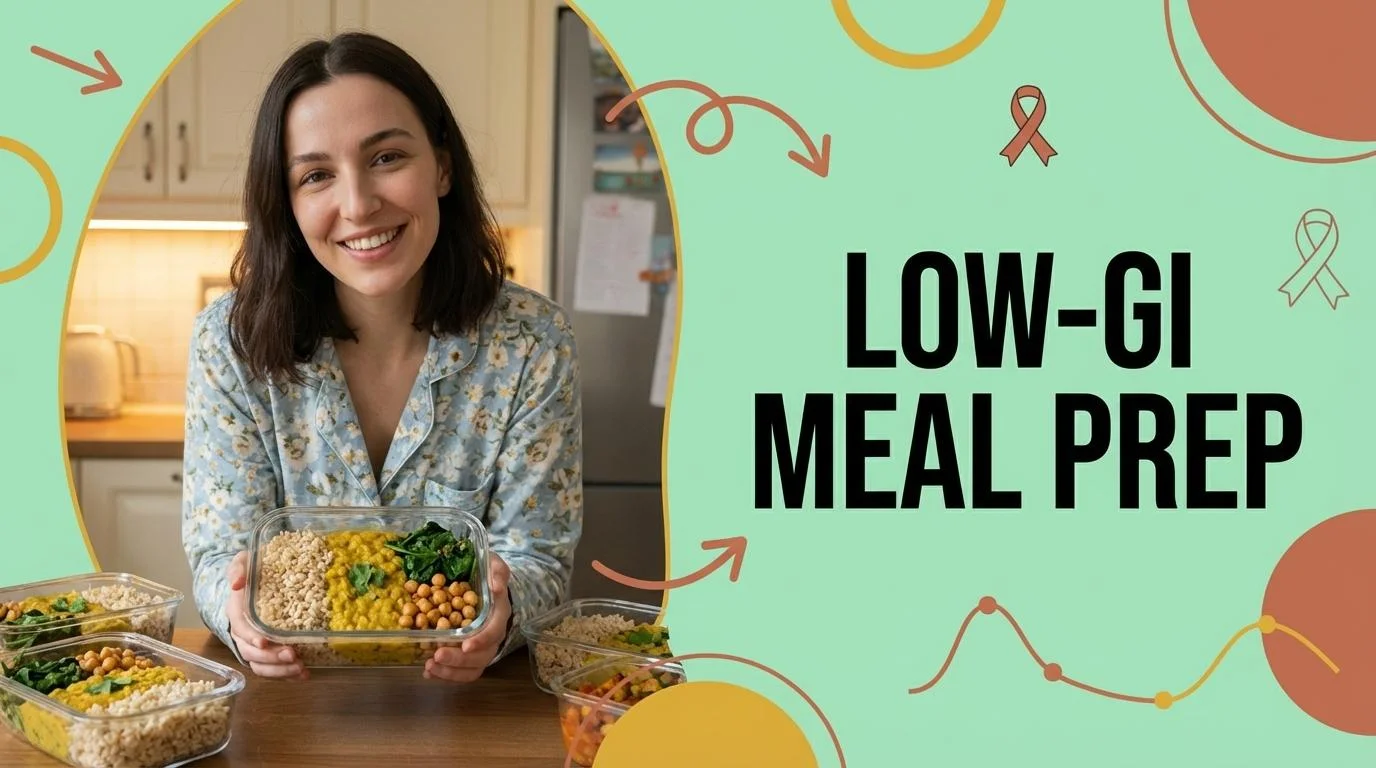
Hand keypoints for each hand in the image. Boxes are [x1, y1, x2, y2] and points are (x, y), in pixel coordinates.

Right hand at [226, 551, 307, 679]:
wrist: (255, 582)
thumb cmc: (252, 571)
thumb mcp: (244, 562)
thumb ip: (238, 568)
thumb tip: (237, 583)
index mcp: (237, 613)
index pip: (241, 630)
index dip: (252, 637)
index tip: (265, 642)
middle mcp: (243, 634)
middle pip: (251, 653)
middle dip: (271, 657)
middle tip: (293, 655)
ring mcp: (254, 645)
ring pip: (261, 666)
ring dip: (280, 671)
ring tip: (300, 669)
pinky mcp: (268, 652)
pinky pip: (273, 669)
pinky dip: (287, 675)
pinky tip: (304, 675)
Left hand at [424, 555, 511, 682]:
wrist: (486, 587)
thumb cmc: (486, 575)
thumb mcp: (493, 565)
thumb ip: (497, 571)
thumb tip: (496, 586)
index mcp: (499, 614)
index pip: (495, 631)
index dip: (482, 640)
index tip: (466, 645)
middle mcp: (493, 635)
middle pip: (482, 656)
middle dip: (459, 660)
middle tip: (436, 656)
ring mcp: (482, 647)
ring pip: (472, 669)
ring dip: (450, 672)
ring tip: (429, 667)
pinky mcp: (470, 655)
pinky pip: (462, 671)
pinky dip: (445, 674)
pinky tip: (428, 672)